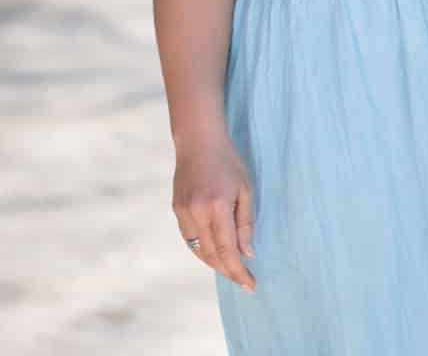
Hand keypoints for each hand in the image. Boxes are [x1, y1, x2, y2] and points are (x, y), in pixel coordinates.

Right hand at [172, 131, 256, 291]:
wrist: (198, 142)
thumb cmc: (228, 161)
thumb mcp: (246, 188)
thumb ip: (246, 223)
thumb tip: (247, 254)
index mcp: (217, 206)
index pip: (227, 250)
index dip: (238, 271)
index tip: (250, 285)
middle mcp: (197, 213)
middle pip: (212, 255)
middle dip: (228, 271)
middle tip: (244, 280)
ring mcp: (183, 213)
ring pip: (199, 251)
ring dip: (215, 263)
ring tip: (232, 268)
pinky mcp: (176, 211)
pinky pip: (190, 240)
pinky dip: (203, 250)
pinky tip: (214, 251)